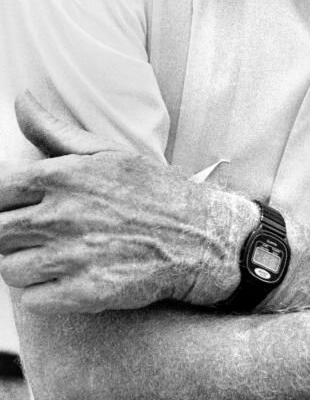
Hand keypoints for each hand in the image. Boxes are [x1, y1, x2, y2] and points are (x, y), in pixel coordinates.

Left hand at [0, 93, 255, 310]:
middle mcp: (63, 215)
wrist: (201, 237)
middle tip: (37, 237)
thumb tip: (20, 99)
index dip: (5, 203)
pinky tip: (67, 281)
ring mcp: (73, 256)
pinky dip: (43, 295)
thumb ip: (55, 131)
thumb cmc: (153, 192)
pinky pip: (33, 300)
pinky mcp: (86, 292)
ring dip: (25, 267)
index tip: (22, 209)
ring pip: (10, 269)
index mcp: (64, 175)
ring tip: (53, 260)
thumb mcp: (108, 152)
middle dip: (12, 236)